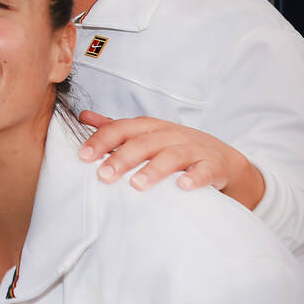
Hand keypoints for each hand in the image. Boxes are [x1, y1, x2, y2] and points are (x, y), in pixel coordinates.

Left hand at [76, 109, 265, 209]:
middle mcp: (170, 134)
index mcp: (149, 127)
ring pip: (172, 156)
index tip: (83, 156)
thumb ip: (116, 128)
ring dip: (154, 169)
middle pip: (144, 143)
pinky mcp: (213, 165)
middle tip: (103, 175)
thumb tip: (83, 117)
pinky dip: (195, 177)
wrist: (221, 158)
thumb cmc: (174, 146)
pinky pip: (205, 171)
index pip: (122, 129)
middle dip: (122, 158)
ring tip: (137, 184)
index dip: (102, 141)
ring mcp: (193, 149)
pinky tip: (183, 186)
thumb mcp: (145, 134)